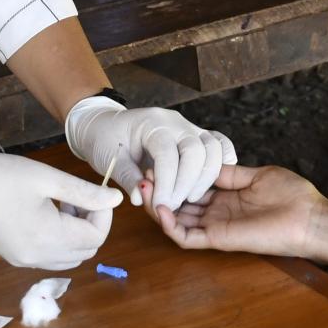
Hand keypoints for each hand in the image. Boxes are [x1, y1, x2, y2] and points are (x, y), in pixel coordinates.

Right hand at [0, 144, 120, 270]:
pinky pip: (52, 258)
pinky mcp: (16, 259)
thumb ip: (84, 192)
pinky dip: (61, 241)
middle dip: (92, 224)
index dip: (104, 215)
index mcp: (47, 237)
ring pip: (71, 258)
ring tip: (64, 204)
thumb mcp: (46, 178)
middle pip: (87, 251)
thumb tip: (116, 200)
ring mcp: (25, 262)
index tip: (96, 192)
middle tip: (79, 197)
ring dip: (78, 235)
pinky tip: (49, 215)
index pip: (96, 237)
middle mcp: (37, 257)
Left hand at [63, 97, 236, 210]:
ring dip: (206, 177)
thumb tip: (142, 199)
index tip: (161, 205)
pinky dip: (222, 163)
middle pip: (196, 149)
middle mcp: (175, 122)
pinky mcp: (196, 136)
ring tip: (190, 198)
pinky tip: (212, 183)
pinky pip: (219, 145)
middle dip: (188, 183)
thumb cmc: (105, 139)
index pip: (168, 154)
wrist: (105, 124)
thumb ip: (127, 178)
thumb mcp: (109, 158)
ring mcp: (189, 127)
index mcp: (152, 123)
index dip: (166, 183)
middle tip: (175, 205)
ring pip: (214, 147)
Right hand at [152, 164, 323, 257]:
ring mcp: (216, 227)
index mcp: (226, 196)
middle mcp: (217, 212)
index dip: (173, 177)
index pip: (191, 189)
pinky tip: (160, 209)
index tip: (157, 162)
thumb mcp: (257, 174)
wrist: (310, 217)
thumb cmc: (293, 195)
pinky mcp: (219, 239)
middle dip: (159, 190)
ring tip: (142, 189)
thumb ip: (229, 172)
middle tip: (141, 175)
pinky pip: (187, 237)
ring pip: (177, 222)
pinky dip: (170, 226)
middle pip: (179, 205)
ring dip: (157, 207)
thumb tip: (206, 163)